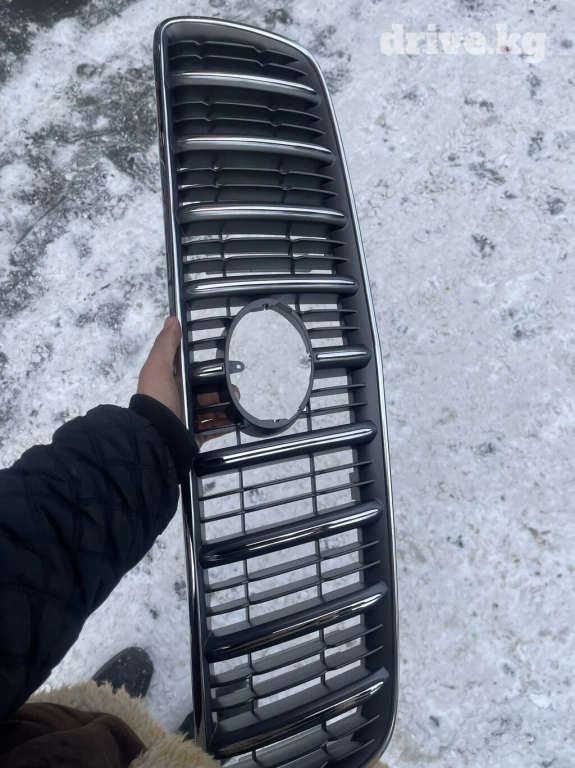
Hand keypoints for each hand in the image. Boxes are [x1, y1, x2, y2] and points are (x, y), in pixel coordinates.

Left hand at [137, 317, 238, 439]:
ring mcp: (187, 418)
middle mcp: (178, 400)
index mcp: (170, 383)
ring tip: (237, 405)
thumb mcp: (157, 368)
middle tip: (235, 389)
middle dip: (221, 388)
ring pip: (212, 408)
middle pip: (205, 391)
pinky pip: (213, 428)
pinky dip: (224, 424)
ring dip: (226, 406)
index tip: (222, 364)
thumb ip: (165, 345)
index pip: (191, 371)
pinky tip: (234, 419)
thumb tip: (172, 320)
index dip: (205, 367)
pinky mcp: (194, 435)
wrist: (155, 439)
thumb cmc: (156, 401)